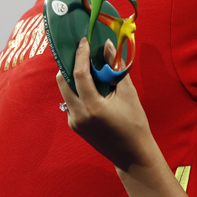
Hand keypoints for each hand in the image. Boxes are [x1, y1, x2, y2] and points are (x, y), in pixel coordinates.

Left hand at [56, 38, 156, 170]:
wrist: (131, 155)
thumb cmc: (134, 123)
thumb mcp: (128, 93)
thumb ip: (116, 68)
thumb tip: (107, 45)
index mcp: (92, 107)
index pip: (79, 74)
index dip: (80, 54)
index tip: (83, 41)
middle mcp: (78, 114)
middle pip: (62, 81)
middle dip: (69, 64)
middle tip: (80, 52)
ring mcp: (74, 122)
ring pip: (64, 91)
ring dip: (71, 77)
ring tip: (85, 66)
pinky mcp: (74, 126)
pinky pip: (70, 102)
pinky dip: (76, 90)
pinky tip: (90, 86)